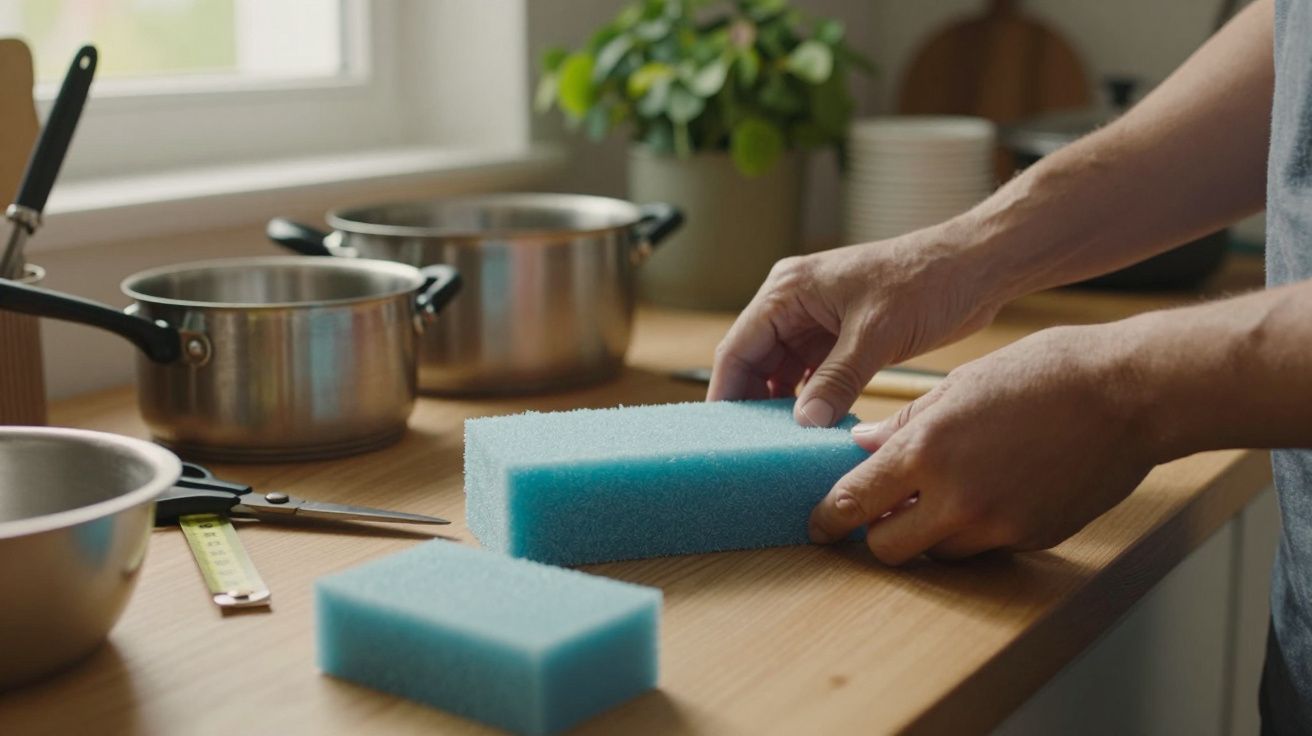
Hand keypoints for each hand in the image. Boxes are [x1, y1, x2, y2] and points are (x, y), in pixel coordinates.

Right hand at [707, 223, 1007, 426]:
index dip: (727, 392)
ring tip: (785, 445)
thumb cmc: (925, 281)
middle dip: (755, 405)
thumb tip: (804, 423)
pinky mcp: (841, 337)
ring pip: (782, 374)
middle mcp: (794, 304)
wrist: (974, 267)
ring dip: (785, 407)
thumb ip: (836, 380)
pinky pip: (812, 376)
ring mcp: (817, 321)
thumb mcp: (876, 334)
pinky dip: (812, 402)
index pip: (738, 347)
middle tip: (756, 449)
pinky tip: (816, 429)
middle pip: (755, 363)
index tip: (725, 434)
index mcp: (788, 290)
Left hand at [807, 323, 1157, 564]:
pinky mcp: (1033, 537)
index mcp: (928, 450)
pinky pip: (985, 547)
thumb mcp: (960, 385)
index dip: (828, 519)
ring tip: (942, 494)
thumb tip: (862, 446)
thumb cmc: (1044, 372)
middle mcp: (957, 497)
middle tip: (879, 514)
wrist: (1129, 392)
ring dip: (927, 534)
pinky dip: (975, 530)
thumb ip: (906, 424)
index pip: (854, 503)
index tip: (819, 525)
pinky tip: (990, 491)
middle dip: (876, 534)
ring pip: (937, 553)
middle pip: (887, 548)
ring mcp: (998, 524)